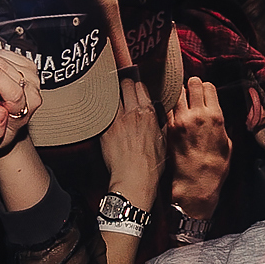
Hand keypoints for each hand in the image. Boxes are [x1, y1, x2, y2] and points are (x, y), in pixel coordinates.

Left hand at [102, 75, 164, 206]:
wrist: (134, 179)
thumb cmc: (150, 166)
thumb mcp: (163, 143)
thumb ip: (160, 126)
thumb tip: (158, 118)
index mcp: (148, 114)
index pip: (140, 86)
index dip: (137, 85)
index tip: (135, 87)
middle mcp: (132, 113)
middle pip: (125, 84)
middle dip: (123, 84)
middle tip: (122, 87)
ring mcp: (116, 120)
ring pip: (111, 95)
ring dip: (112, 95)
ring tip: (111, 98)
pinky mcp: (104, 130)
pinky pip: (101, 113)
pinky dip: (102, 111)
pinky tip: (103, 113)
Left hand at [167, 77, 230, 217]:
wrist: (196, 184)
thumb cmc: (214, 167)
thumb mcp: (227, 144)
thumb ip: (221, 126)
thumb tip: (218, 117)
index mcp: (215, 116)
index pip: (208, 86)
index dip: (206, 88)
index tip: (204, 93)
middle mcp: (198, 114)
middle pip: (192, 83)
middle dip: (192, 85)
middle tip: (191, 92)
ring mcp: (180, 120)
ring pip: (177, 91)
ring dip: (179, 93)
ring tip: (181, 101)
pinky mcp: (168, 128)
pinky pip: (167, 107)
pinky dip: (169, 106)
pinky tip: (173, 113)